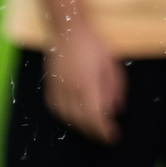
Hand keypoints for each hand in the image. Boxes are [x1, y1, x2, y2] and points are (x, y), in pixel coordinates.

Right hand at [44, 26, 126, 143]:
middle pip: (81, 120)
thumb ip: (115, 89)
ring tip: (91, 128)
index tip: (112, 137)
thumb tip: (115, 110)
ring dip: (80, 126)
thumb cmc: (93, 44)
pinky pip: (55, 108)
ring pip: (67, 116)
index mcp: (87, 84)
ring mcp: (58, 87)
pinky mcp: (50, 85)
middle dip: (94, 132)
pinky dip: (64, 116)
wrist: (68, 29)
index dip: (104, 130)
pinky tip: (72, 116)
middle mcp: (71, 89)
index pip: (95, 116)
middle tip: (105, 135)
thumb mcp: (112, 65)